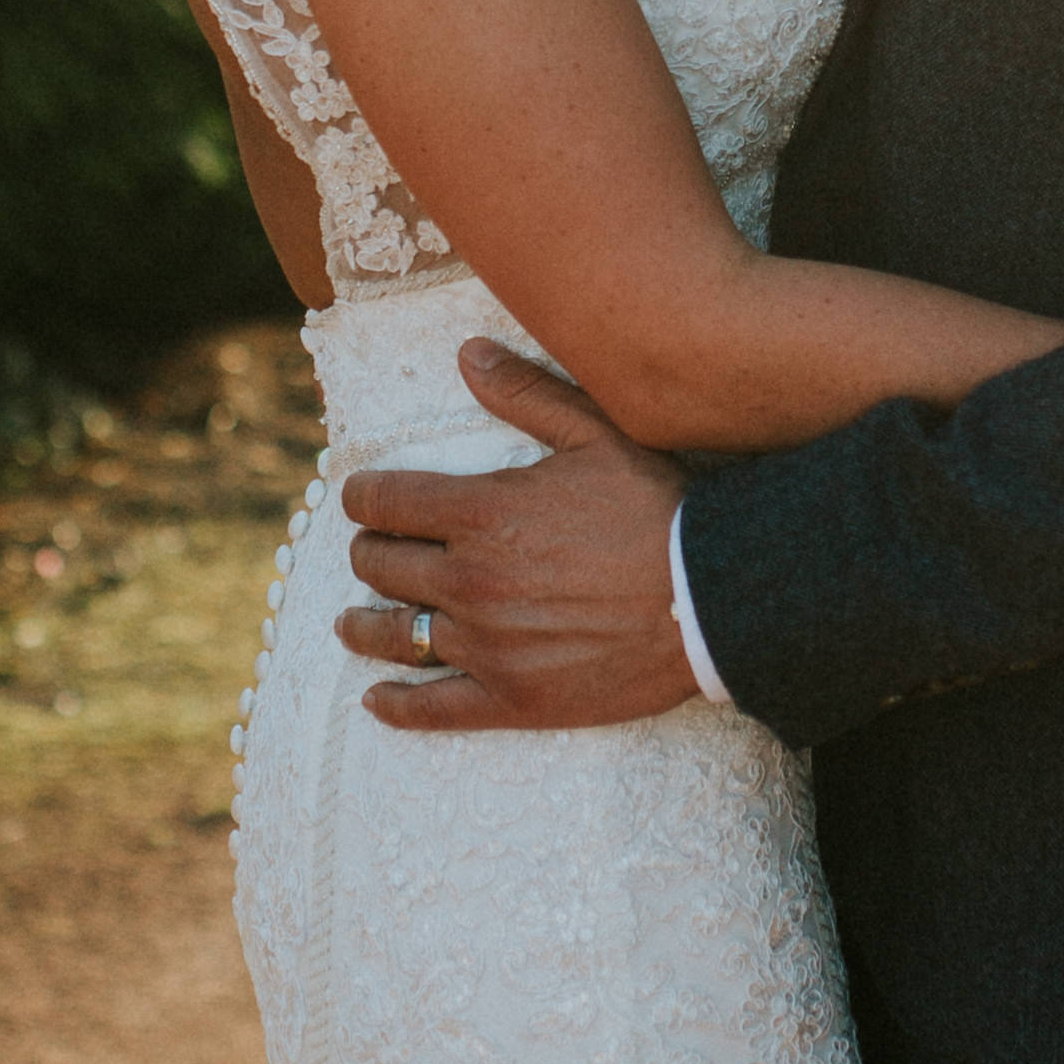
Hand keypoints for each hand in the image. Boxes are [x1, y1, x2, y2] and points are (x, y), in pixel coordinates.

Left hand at [336, 343, 699, 730]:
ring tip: (353, 624)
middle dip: (370, 554)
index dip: (364, 498)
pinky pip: (432, 709)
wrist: (710, 599)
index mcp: (479, 513)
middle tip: (375, 554)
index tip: (363, 500)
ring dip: (363, 626)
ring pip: (393, 636)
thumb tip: (466, 354)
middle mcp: (469, 580)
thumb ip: (526, 393)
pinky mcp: (511, 699)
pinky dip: (397, 706)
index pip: (382, 502)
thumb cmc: (658, 510)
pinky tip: (378, 700)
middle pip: (379, 566)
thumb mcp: (597, 434)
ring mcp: (486, 645)